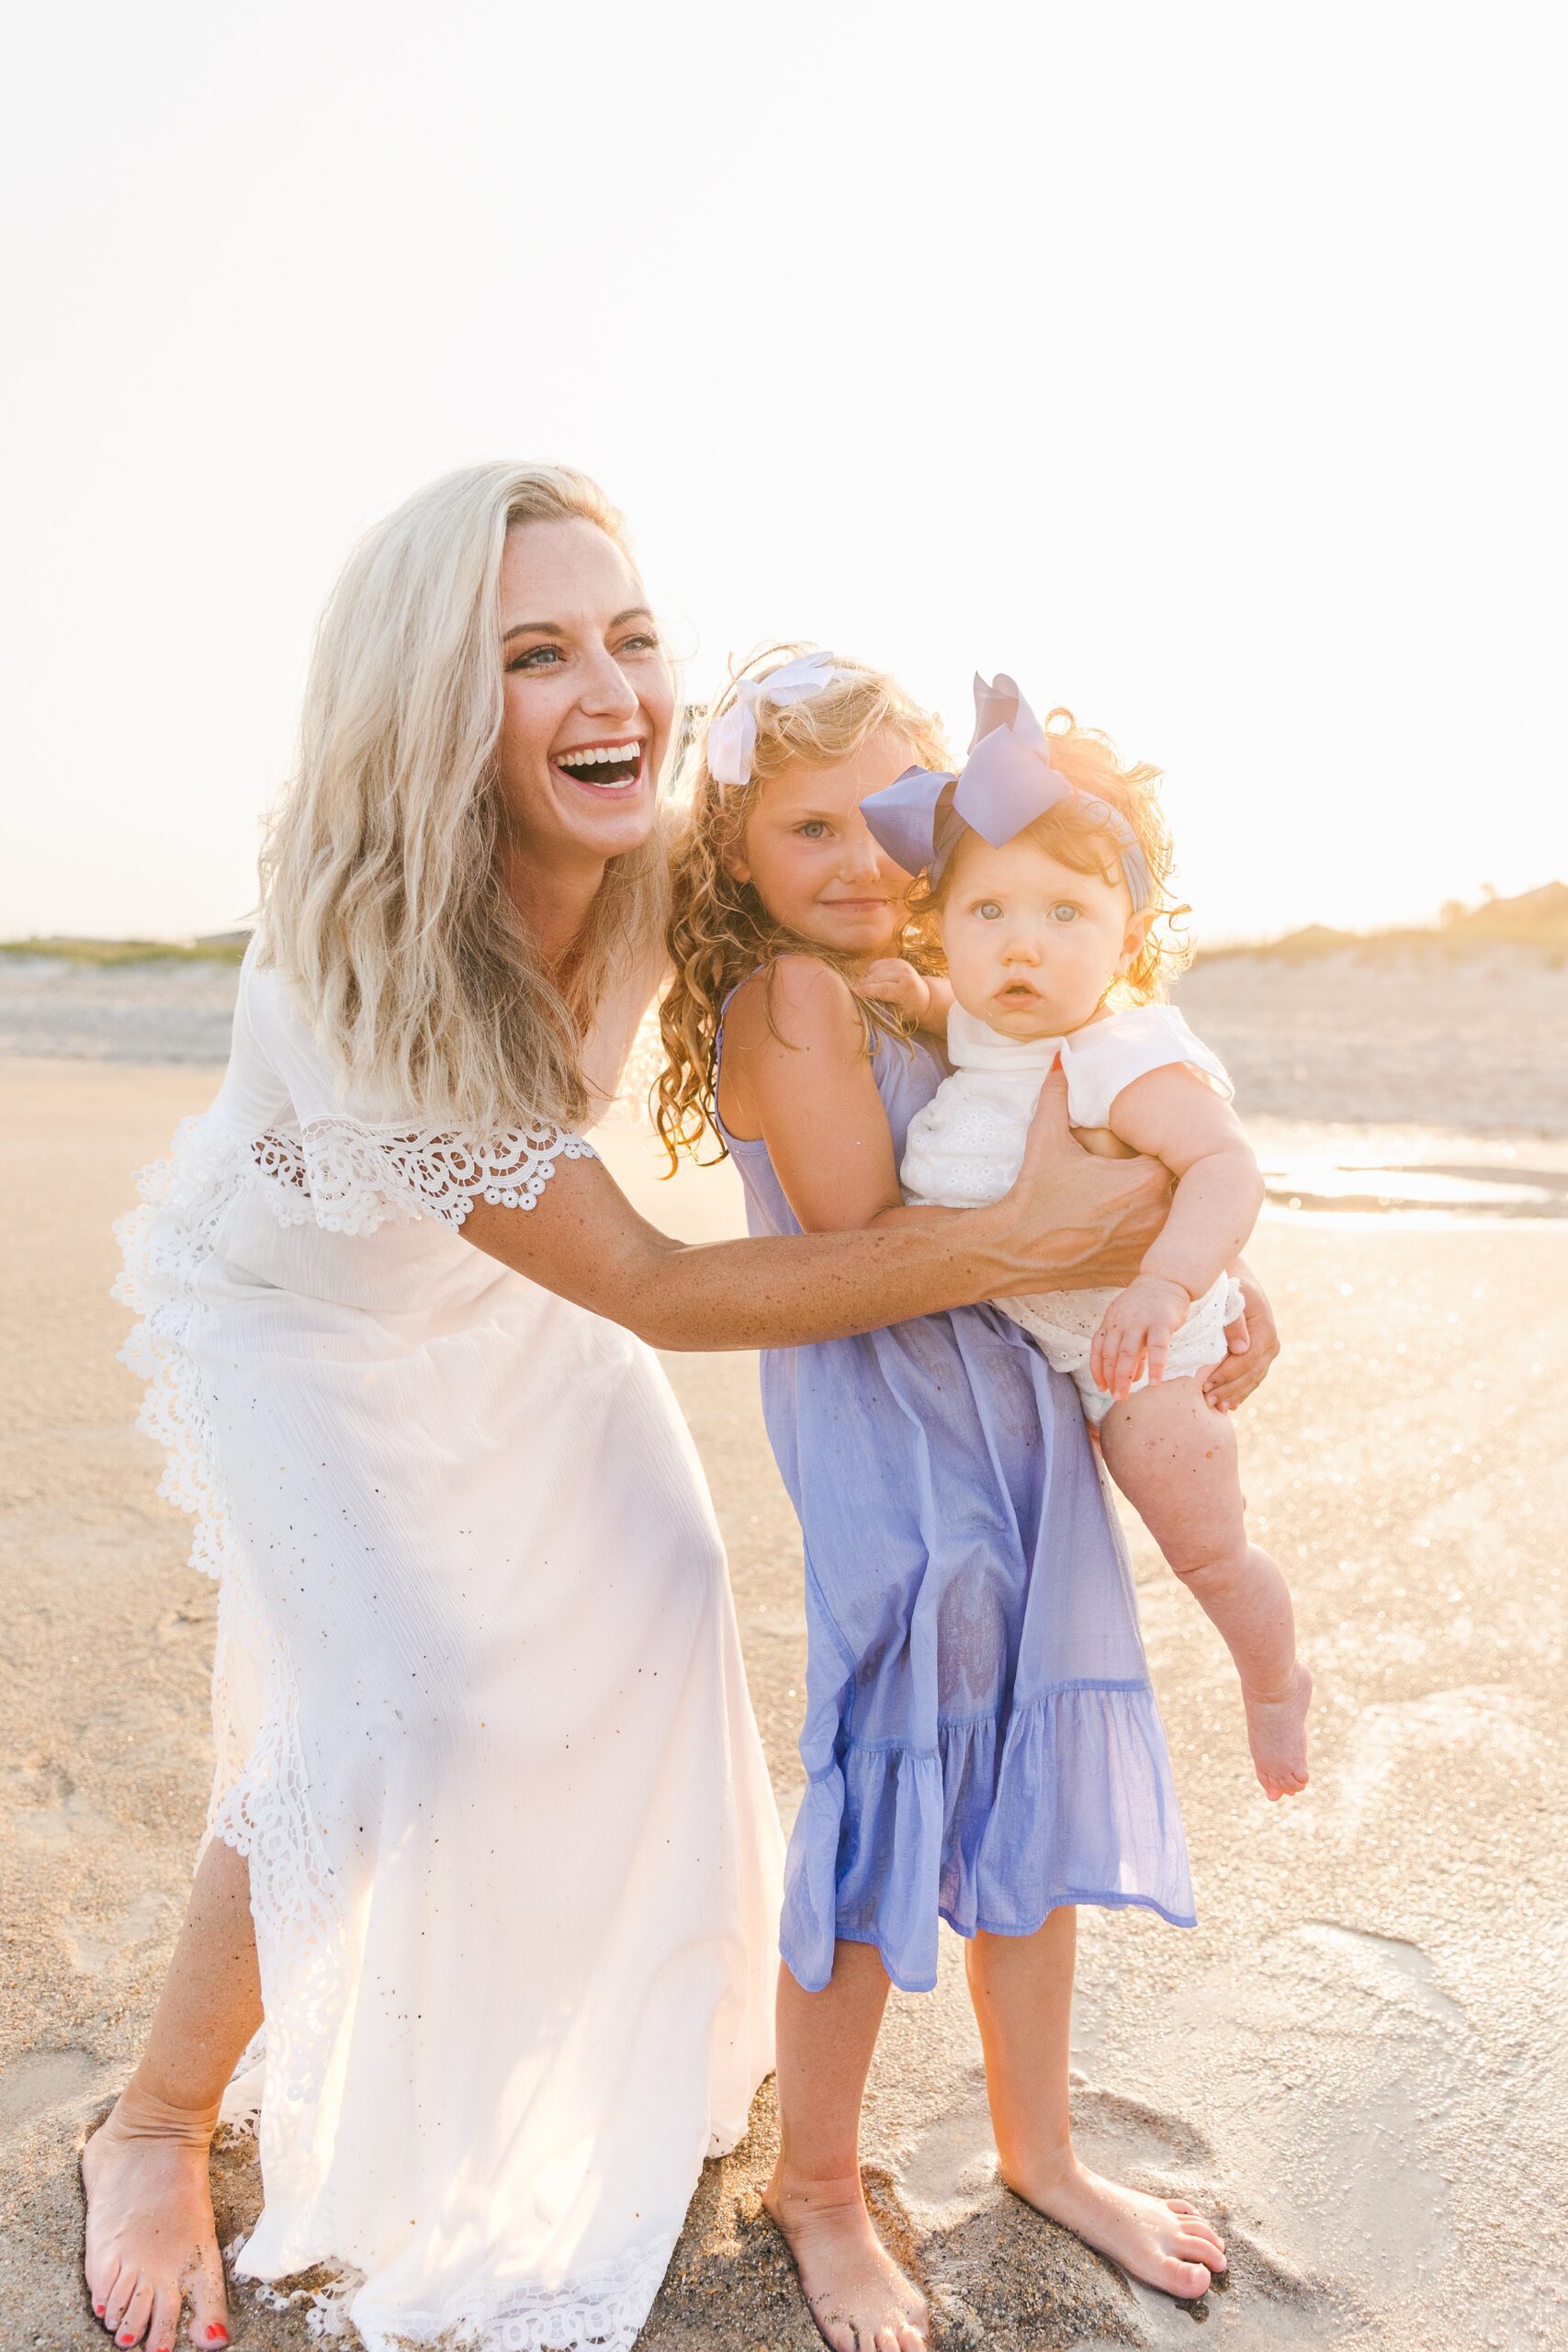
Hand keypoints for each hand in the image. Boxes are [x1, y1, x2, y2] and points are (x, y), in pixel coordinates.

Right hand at [859, 957, 929, 1021]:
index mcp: (907, 988)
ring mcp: (900, 964)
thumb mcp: (896, 1013)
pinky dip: (872, 974)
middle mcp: (905, 972)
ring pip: (873, 971)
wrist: (924, 996)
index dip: (867, 990)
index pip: (883, 988)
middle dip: (864, 987)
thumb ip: (880, 1007)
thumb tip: (861, 1001)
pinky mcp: (895, 960)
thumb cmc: (908, 1009)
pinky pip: (875, 966)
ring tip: (874, 991)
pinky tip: (879, 982)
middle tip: (860, 997)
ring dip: (868, 981)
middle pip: (875, 978)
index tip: (853, 992)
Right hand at [990, 1065, 1172, 1294]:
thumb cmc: (1035, 1193)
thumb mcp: (1045, 1136)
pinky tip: (1130, 1232)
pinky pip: (1162, 1253)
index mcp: (1146, 1180)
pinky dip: (1154, 1243)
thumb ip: (1059, 1092)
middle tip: (1145, 1177)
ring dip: (1168, 1212)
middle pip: (1182, 1189)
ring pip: (1178, 1223)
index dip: (1161, 1151)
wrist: (1017, 1249)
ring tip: (1140, 1205)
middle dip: (1169, 1180)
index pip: (1174, 1155)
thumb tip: (1060, 1055)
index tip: (1145, 1152)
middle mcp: (1158, 1216)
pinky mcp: (1139, 1271)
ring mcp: (1150, 1249)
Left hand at [1090, 1273, 1191, 1399]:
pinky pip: (1157, 1347)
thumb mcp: (1132, 1325)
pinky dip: (1155, 1366)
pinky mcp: (1161, 1321)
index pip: (1098, 1348)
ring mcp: (1140, 1321)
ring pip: (1127, 1352)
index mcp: (1111, 1322)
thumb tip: (1132, 1377)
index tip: (1101, 1387)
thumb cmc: (1148, 1307)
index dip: (1097, 1370)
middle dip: (1111, 1378)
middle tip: (1115, 1397)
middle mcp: (1121, 1322)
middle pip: (1110, 1354)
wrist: (1166, 1279)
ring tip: (1124, 1395)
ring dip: (1124, 1377)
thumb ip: (1131, 1349)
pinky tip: (1154, 1382)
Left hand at [1202, 1267, 1279, 1411]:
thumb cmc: (1228, 1286)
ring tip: (1215, 1407)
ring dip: (1235, 1395)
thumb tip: (1241, 1350)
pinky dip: (1241, 1391)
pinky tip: (1229, 1405)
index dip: (1227, 1376)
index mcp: (1265, 1330)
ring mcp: (1268, 1351)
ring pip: (1253, 1379)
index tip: (1206, 1385)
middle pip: (1251, 1374)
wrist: (1235, 1278)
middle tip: (1207, 1401)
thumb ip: (1234, 1322)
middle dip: (1229, 1390)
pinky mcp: (1261, 1356)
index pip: (1247, 1360)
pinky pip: (1253, 1378)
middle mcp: (1271, 1343)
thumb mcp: (1229, 1298)